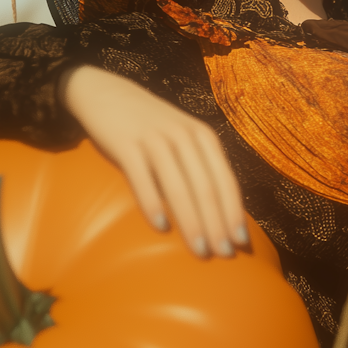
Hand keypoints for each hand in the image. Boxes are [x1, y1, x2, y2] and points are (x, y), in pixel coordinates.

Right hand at [59, 65, 248, 257]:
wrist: (106, 93)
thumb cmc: (151, 127)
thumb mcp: (183, 138)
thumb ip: (200, 166)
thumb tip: (219, 213)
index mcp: (204, 137)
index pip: (226, 181)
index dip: (234, 213)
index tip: (241, 243)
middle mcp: (184, 136)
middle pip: (206, 188)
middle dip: (217, 225)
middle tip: (223, 255)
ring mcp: (155, 139)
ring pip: (180, 187)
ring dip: (192, 222)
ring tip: (200, 251)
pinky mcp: (126, 144)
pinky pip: (143, 179)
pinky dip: (154, 204)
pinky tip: (161, 228)